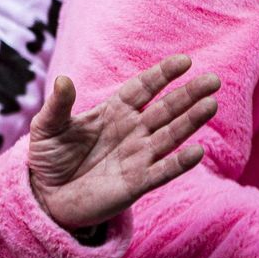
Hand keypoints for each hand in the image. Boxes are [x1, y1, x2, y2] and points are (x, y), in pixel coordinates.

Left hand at [28, 54, 219, 230]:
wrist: (46, 196)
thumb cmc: (49, 156)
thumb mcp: (48, 126)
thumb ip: (58, 105)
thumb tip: (63, 79)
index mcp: (113, 112)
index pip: (142, 89)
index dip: (162, 75)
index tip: (184, 61)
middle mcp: (131, 131)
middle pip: (165, 109)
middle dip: (188, 95)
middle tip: (212, 80)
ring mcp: (136, 157)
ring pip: (170, 136)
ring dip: (190, 122)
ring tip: (210, 105)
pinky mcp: (136, 184)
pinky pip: (162, 171)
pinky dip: (179, 163)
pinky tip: (196, 151)